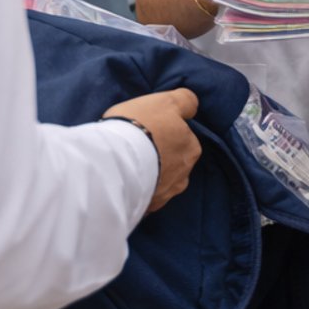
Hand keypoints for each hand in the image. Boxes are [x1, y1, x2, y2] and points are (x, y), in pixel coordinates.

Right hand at [103, 88, 201, 212]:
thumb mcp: (167, 101)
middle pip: (173, 162)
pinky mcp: (147, 207)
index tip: (147, 129)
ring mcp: (165, 193)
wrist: (116, 160)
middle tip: (136, 146)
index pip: (183, 138)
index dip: (165, 132)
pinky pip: (144, 197)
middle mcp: (184, 174)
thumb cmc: (142, 125)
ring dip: (149, 174)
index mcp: (191, 148)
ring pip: (160, 181)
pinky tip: (124, 181)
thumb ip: (185, 101)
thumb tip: (192, 107)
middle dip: (159, 156)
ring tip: (127, 165)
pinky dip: (137, 190)